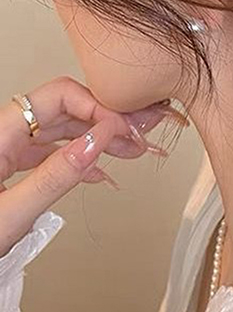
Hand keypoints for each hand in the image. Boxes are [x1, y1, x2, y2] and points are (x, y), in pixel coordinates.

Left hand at [0, 75, 188, 257]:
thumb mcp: (10, 214)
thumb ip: (55, 176)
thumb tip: (96, 142)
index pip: (58, 97)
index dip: (95, 108)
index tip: (122, 130)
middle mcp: (5, 137)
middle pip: (66, 109)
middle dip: (107, 119)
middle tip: (141, 131)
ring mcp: (10, 153)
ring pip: (65, 129)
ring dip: (101, 137)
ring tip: (132, 149)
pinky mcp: (14, 171)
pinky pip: (57, 152)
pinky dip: (85, 159)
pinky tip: (103, 172)